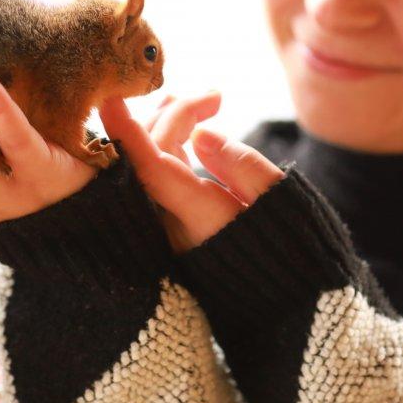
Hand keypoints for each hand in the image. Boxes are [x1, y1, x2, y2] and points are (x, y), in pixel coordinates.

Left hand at [99, 96, 283, 252]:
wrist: (283, 305)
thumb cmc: (292, 252)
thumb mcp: (281, 204)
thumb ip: (243, 166)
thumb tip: (201, 135)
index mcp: (200, 219)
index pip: (151, 168)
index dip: (128, 132)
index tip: (111, 99)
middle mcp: (172, 224)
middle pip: (151, 154)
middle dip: (174, 114)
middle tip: (215, 97)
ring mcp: (168, 224)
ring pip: (149, 163)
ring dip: (167, 125)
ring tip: (200, 102)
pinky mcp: (173, 222)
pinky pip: (157, 176)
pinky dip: (169, 145)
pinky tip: (188, 128)